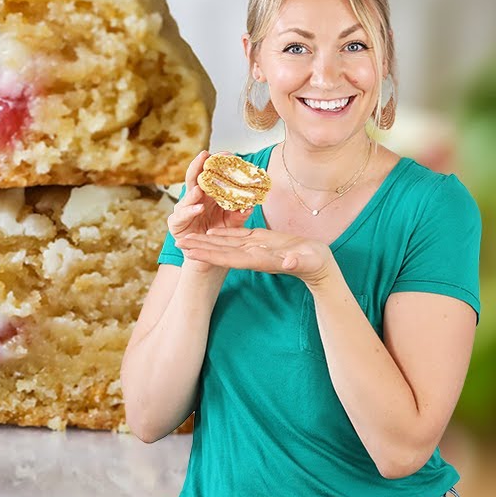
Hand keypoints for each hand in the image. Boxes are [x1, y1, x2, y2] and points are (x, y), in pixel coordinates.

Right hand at [168, 151, 251, 272]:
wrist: (206, 256)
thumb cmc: (219, 235)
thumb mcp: (233, 223)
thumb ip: (240, 213)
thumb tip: (250, 204)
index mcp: (208, 194)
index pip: (212, 174)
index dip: (218, 164)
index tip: (228, 154)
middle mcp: (194, 198)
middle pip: (195, 177)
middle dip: (199, 165)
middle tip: (205, 155)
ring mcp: (184, 209)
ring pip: (187, 195)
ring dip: (194, 189)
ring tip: (201, 186)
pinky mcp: (176, 223)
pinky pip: (182, 215)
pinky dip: (190, 210)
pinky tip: (198, 208)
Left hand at [174, 227, 336, 285]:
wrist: (321, 266)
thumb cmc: (316, 264)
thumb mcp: (308, 261)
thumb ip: (298, 262)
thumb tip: (290, 261)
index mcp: (258, 259)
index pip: (228, 257)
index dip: (208, 254)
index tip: (189, 252)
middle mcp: (250, 255)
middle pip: (220, 250)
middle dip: (198, 247)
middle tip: (177, 242)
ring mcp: (253, 248)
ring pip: (224, 243)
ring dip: (205, 240)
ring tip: (186, 237)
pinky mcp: (259, 241)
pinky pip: (236, 236)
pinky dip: (222, 233)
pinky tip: (208, 230)